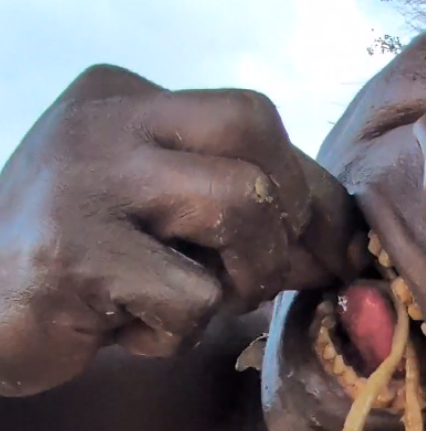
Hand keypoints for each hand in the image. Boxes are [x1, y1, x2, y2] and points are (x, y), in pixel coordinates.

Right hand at [0, 65, 359, 393]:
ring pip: (238, 208)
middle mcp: (103, 121)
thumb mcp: (166, 222)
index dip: (309, 192)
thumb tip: (349, 246)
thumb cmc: (81, 273)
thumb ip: (246, 213)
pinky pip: (189, 297)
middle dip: (282, 220)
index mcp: (125, 97)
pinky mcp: (71, 253)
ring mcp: (83, 180)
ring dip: (237, 279)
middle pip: (258, 136)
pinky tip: (122, 329)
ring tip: (182, 301)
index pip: (256, 117)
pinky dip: (173, 333)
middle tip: (251, 276)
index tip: (330, 250)